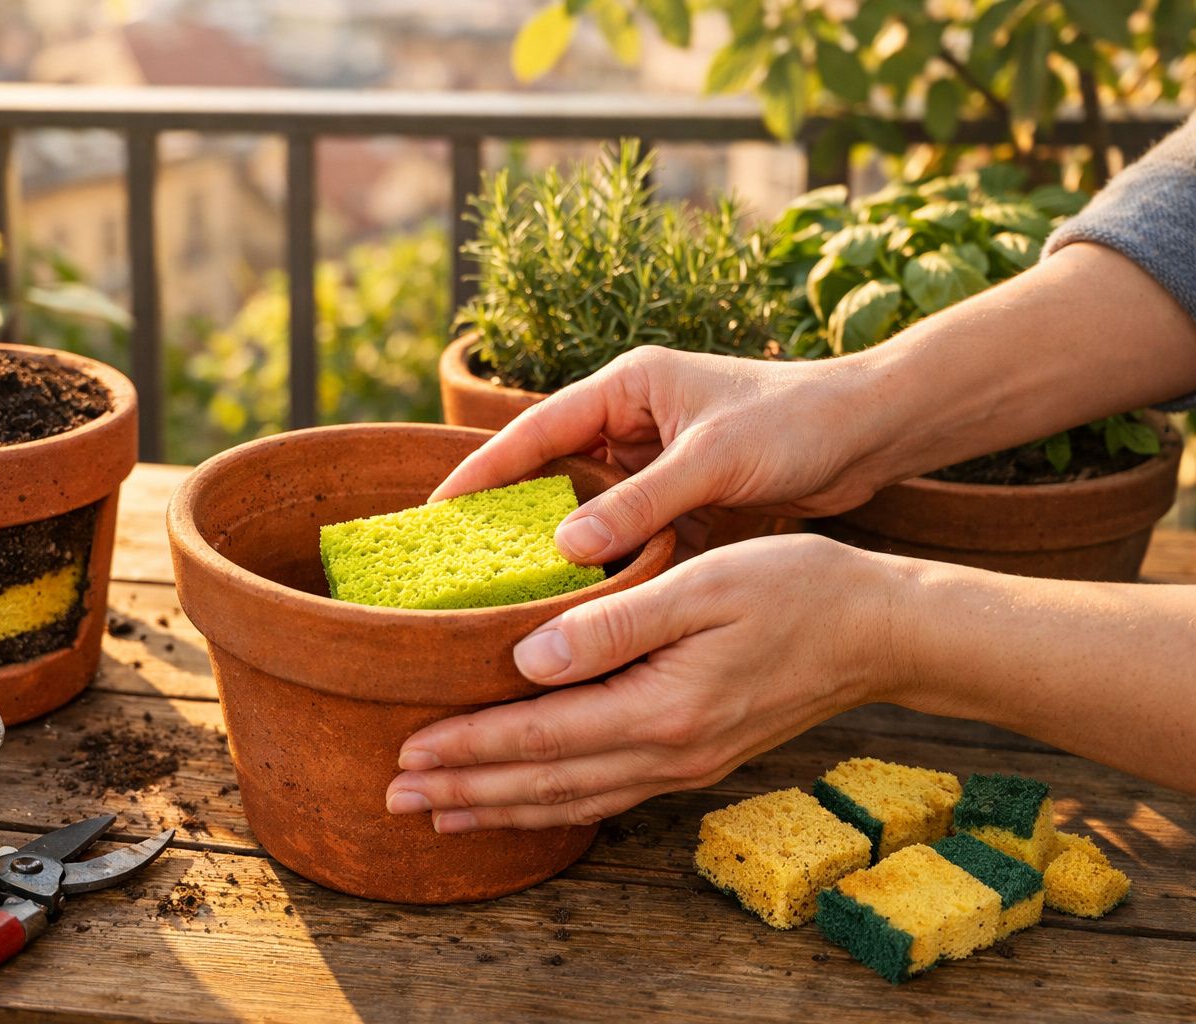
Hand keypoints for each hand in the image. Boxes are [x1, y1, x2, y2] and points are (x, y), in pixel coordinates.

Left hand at [385, 535, 903, 831]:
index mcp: (659, 709)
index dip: (466, 746)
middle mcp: (667, 752)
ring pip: (571, 799)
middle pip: (543, 782)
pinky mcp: (696, 758)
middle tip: (393, 799)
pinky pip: (607, 795)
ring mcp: (683, 764)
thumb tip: (526, 657)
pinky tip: (526, 802)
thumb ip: (610, 625)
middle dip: (464, 791)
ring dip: (500, 807)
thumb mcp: (699, 587)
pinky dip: (554, 804)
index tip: (405, 753)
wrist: (879, 631)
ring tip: (441, 814)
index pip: (537, 736)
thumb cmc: (795, 590)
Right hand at [431, 346, 895, 564]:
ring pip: (584, 505)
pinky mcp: (680, 493)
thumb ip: (641, 501)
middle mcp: (632, 419)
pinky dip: (604, 559)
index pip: (535, 429)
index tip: (438, 509)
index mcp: (628, 387)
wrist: (869, 432)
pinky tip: (577, 598)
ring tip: (503, 589)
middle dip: (507, 511)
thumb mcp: (712, 459)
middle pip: (549, 469)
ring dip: (554, 542)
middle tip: (457, 560)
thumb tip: (562, 548)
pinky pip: (625, 529)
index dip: (483, 468)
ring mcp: (655, 458)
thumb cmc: (795, 422)